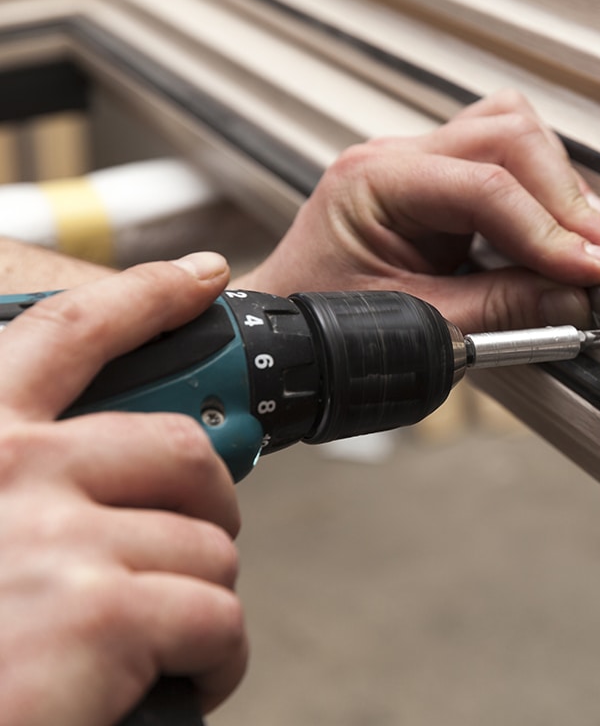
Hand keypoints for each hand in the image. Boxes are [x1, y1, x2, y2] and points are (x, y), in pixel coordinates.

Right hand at [0, 254, 245, 724]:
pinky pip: (218, 619)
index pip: (65, 332)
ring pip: (207, 547)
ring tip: (155, 645)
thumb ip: (16, 486)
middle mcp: (7, 471)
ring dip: (199, 603)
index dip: (145, 296)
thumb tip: (93, 477)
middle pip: (181, 452)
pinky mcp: (102, 611)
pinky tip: (179, 683)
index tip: (199, 275)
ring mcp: (55, 538)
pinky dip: (216, 661)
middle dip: (207, 507)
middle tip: (189, 552)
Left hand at [237, 90, 599, 332]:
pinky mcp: (439, 184)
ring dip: (562, 187)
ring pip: (512, 134)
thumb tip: (574, 300)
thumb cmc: (324, 332)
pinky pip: (506, 162)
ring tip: (597, 243)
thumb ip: (500, 311)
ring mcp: (418, 164)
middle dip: (569, 200)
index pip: (488, 188)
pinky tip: (568, 233)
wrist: (286, 342)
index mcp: (375, 182)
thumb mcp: (417, 330)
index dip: (554, 232)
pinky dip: (545, 194)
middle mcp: (397, 158)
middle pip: (508, 136)